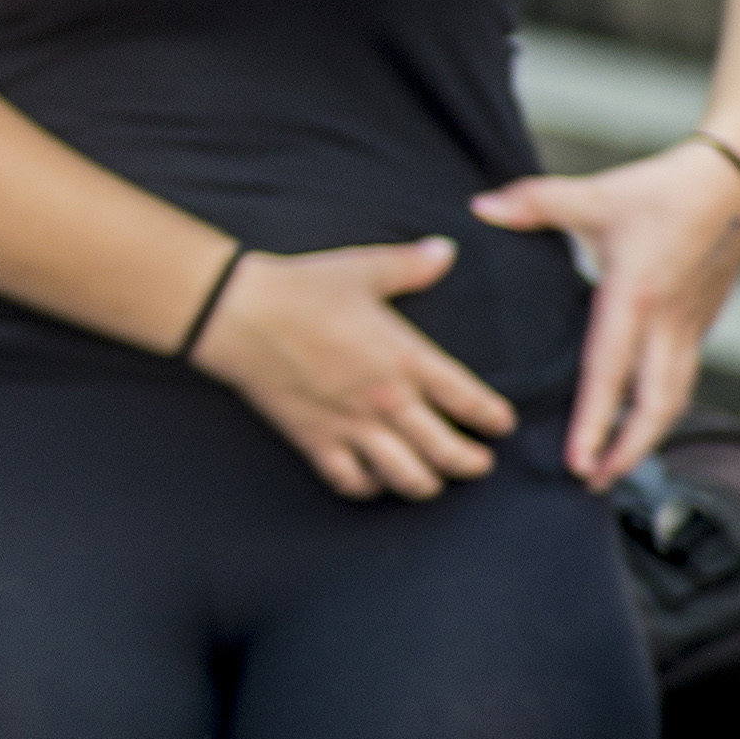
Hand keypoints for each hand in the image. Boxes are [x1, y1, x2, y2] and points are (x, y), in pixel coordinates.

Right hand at [188, 239, 518, 501]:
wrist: (239, 312)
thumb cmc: (301, 287)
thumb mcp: (362, 268)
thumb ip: (410, 265)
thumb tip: (446, 251)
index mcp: (407, 358)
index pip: (472, 402)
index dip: (495, 418)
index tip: (500, 423)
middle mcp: (388, 400)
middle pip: (451, 453)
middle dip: (472, 464)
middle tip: (477, 463)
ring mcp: (352, 425)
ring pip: (410, 478)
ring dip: (427, 483)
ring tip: (431, 478)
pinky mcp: (316, 440)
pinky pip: (353, 482)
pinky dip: (368, 487)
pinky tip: (372, 478)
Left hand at [473, 141, 739, 489]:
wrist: (731, 185)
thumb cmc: (661, 190)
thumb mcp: (595, 194)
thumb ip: (533, 203)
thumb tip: (480, 208)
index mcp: (636, 297)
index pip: (611, 372)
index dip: (595, 421)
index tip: (578, 461)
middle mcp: (667, 323)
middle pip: (655, 406)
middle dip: (627, 451)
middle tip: (593, 483)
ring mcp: (689, 329)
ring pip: (673, 399)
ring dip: (645, 437)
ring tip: (612, 467)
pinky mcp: (697, 326)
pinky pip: (678, 380)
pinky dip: (657, 409)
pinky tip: (634, 423)